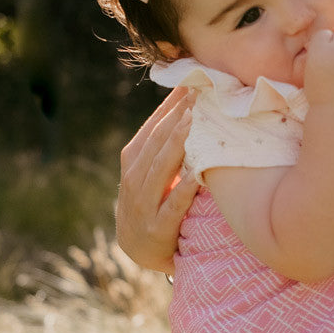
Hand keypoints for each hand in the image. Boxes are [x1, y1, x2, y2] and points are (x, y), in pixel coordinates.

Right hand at [116, 87, 199, 274]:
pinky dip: (183, 190)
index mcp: (134, 159)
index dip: (171, 104)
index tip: (193, 82)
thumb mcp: (152, 169)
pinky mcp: (157, 228)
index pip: (154, 126)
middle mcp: (134, 177)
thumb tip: (189, 102)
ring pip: (161, 168)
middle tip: (199, 93)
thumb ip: (165, 141)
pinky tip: (197, 176)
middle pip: (157, 141)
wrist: (139, 250)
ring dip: (178, 143)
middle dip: (178, 116)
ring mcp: (143, 204)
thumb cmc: (153, 201)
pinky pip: (173, 205)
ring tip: (194, 121)